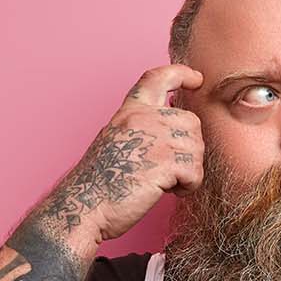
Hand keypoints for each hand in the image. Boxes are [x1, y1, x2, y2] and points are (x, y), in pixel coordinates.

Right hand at [43, 64, 204, 241]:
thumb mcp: (116, 140)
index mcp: (130, 112)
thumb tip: (173, 131)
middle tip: (171, 169)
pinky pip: (195, 171)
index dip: (182, 74)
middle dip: (190, 148)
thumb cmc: (99, 183)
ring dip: (189, 170)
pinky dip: (189, 186)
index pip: (157, 78)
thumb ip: (142, 128)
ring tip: (168, 183)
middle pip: (191, 121)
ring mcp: (154, 139)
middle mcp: (143, 119)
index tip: (197, 78)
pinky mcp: (163, 164)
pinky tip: (171, 192)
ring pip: (196, 147)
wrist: (84, 206)